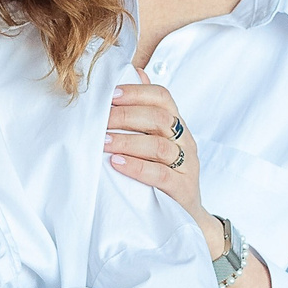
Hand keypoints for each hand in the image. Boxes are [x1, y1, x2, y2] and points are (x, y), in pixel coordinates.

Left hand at [106, 71, 207, 230]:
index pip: (163, 97)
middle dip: (126, 116)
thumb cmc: (163, 174)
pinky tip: (117, 164)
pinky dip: (137, 167)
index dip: (137, 92)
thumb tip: (134, 71)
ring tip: (103, 143)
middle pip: (161, 118)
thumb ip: (145, 110)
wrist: (187, 216)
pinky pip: (161, 175)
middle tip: (100, 119)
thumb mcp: (154, 141)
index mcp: (177, 124)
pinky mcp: (183, 189)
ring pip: (160, 146)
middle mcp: (185, 140)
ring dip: (128, 141)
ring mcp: (187, 165)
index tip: (111, 95)